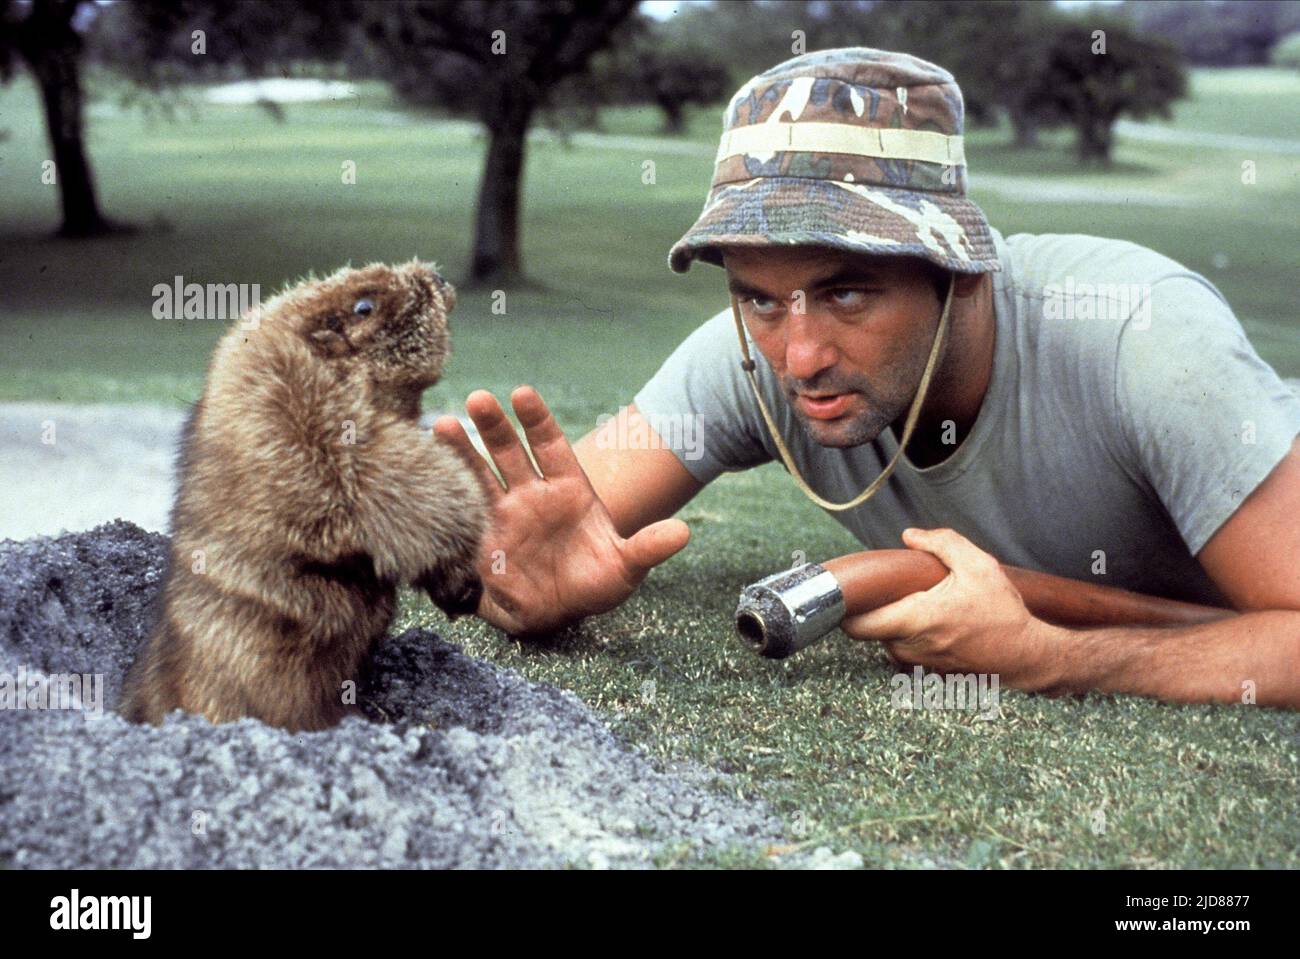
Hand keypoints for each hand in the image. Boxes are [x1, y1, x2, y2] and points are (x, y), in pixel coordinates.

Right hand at [433, 385, 689, 636]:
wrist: (558, 612)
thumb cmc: (594, 583)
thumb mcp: (625, 568)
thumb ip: (648, 548)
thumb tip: (683, 532)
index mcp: (568, 488)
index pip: (550, 444)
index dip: (536, 419)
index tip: (522, 393)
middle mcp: (531, 492)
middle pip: (510, 450)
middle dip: (494, 425)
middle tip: (478, 399)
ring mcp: (503, 512)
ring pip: (479, 473)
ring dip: (461, 450)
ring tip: (441, 425)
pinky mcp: (480, 538)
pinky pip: (460, 510)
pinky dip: (444, 492)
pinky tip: (423, 470)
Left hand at [840, 527, 1055, 686]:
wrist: (1026, 655)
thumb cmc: (1003, 612)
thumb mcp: (979, 566)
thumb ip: (942, 543)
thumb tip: (910, 535)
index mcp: (916, 619)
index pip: (856, 625)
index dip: (844, 609)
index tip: (851, 591)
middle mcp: (911, 646)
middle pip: (869, 629)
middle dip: (873, 609)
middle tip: (889, 590)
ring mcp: (918, 663)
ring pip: (886, 640)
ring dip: (893, 623)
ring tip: (918, 604)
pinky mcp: (928, 672)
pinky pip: (905, 650)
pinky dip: (909, 636)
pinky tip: (932, 622)